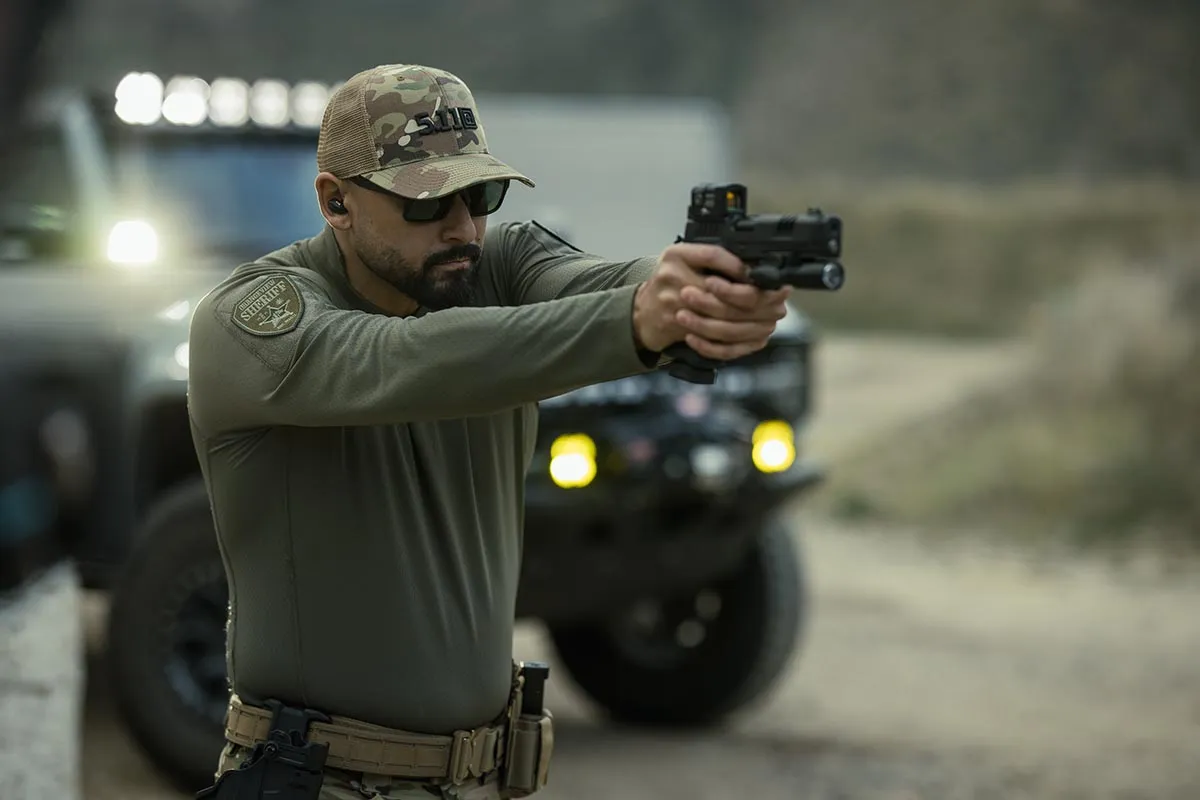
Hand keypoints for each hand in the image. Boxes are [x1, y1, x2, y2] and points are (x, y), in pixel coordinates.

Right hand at [633, 243, 791, 358]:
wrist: (642, 313)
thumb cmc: (669, 284)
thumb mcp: (684, 260)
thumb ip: (711, 259)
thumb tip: (754, 268)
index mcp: (677, 256)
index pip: (712, 256)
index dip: (741, 267)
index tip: (763, 274)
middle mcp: (673, 277)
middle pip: (723, 292)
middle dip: (757, 299)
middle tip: (780, 298)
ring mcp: (674, 306)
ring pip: (723, 319)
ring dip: (753, 321)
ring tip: (772, 317)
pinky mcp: (678, 329)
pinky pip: (713, 341)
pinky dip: (737, 341)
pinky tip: (754, 335)